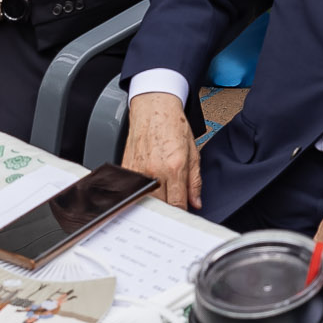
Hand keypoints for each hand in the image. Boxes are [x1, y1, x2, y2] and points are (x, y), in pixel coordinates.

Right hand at [123, 93, 202, 209]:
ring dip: (152, 204)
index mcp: (175, 167)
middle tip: (172, 210)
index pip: (177, 204)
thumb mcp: (193, 152)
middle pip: (159, 206)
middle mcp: (155, 170)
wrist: (154, 106)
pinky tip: (145, 191)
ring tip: (159, 201)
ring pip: (144, 200)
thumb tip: (196, 202)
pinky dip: (139, 193)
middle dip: (167, 211)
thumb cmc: (173, 124)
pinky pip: (132, 189)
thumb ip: (195, 180)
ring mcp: (138, 170)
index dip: (182, 213)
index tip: (184, 216)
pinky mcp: (126, 168)